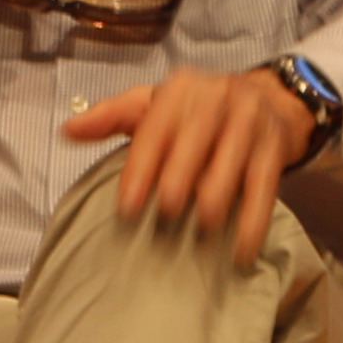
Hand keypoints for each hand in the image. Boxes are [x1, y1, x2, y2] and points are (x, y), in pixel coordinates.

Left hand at [64, 66, 314, 267]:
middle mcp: (217, 98)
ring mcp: (249, 122)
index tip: (127, 206)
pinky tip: (239, 252)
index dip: (140, 168)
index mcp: (179, 89)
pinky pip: (263, 189)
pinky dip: (252, 223)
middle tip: (164, 216)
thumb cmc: (197, 110)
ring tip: (200, 233)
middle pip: (194, 142)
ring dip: (215, 202)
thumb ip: (111, 117)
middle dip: (178, 181)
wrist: (269, 98)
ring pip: (230, 165)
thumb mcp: (153, 103)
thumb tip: (67, 130)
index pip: (155, 128)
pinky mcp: (274, 149)